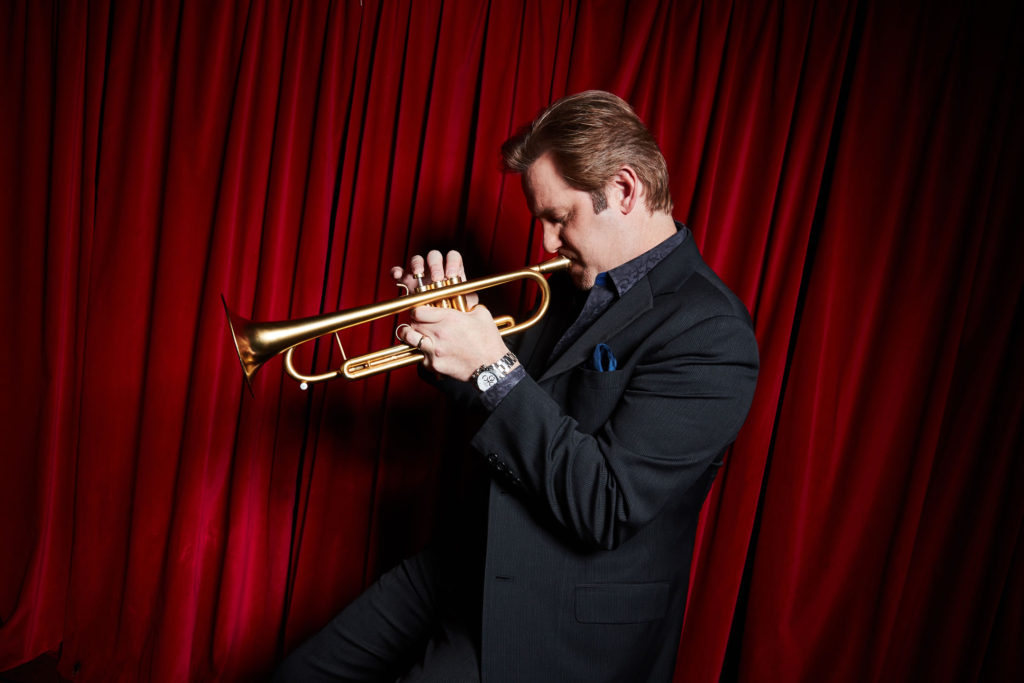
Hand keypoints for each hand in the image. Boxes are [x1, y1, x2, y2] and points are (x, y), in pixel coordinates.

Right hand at [389, 249, 477, 307]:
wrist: (437, 321)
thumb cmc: (453, 311)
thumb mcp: (463, 306)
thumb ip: (468, 301)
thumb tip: (473, 301)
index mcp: (450, 270)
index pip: (453, 257)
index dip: (452, 263)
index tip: (452, 274)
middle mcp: (435, 268)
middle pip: (434, 256)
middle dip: (436, 265)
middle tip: (437, 278)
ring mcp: (420, 273)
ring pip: (417, 259)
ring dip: (417, 264)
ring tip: (418, 274)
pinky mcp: (406, 280)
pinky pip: (399, 271)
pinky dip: (397, 271)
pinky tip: (397, 275)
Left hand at [391, 250, 503, 380]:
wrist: (491, 366)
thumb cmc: (488, 341)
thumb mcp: (482, 315)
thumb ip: (469, 305)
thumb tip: (464, 302)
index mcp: (449, 318)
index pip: (418, 311)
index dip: (417, 310)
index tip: (420, 312)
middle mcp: (439, 333)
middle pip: (412, 323)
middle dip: (413, 321)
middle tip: (418, 323)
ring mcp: (435, 350)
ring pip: (409, 339)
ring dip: (410, 335)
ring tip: (415, 335)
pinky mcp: (435, 364)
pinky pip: (420, 357)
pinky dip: (422, 354)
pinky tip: (429, 352)